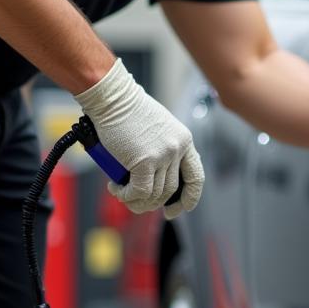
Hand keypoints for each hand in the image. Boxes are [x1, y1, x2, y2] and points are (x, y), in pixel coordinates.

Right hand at [76, 59, 203, 218]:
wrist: (113, 98)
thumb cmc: (128, 111)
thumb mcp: (158, 128)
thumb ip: (163, 148)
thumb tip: (156, 177)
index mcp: (184, 141)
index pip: (195, 177)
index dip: (189, 197)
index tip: (177, 209)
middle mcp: (177, 149)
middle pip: (170, 189)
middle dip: (155, 204)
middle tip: (138, 204)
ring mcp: (163, 155)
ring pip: (155, 194)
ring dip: (137, 200)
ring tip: (122, 194)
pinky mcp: (145, 161)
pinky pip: (140, 191)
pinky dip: (127, 196)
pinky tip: (117, 190)